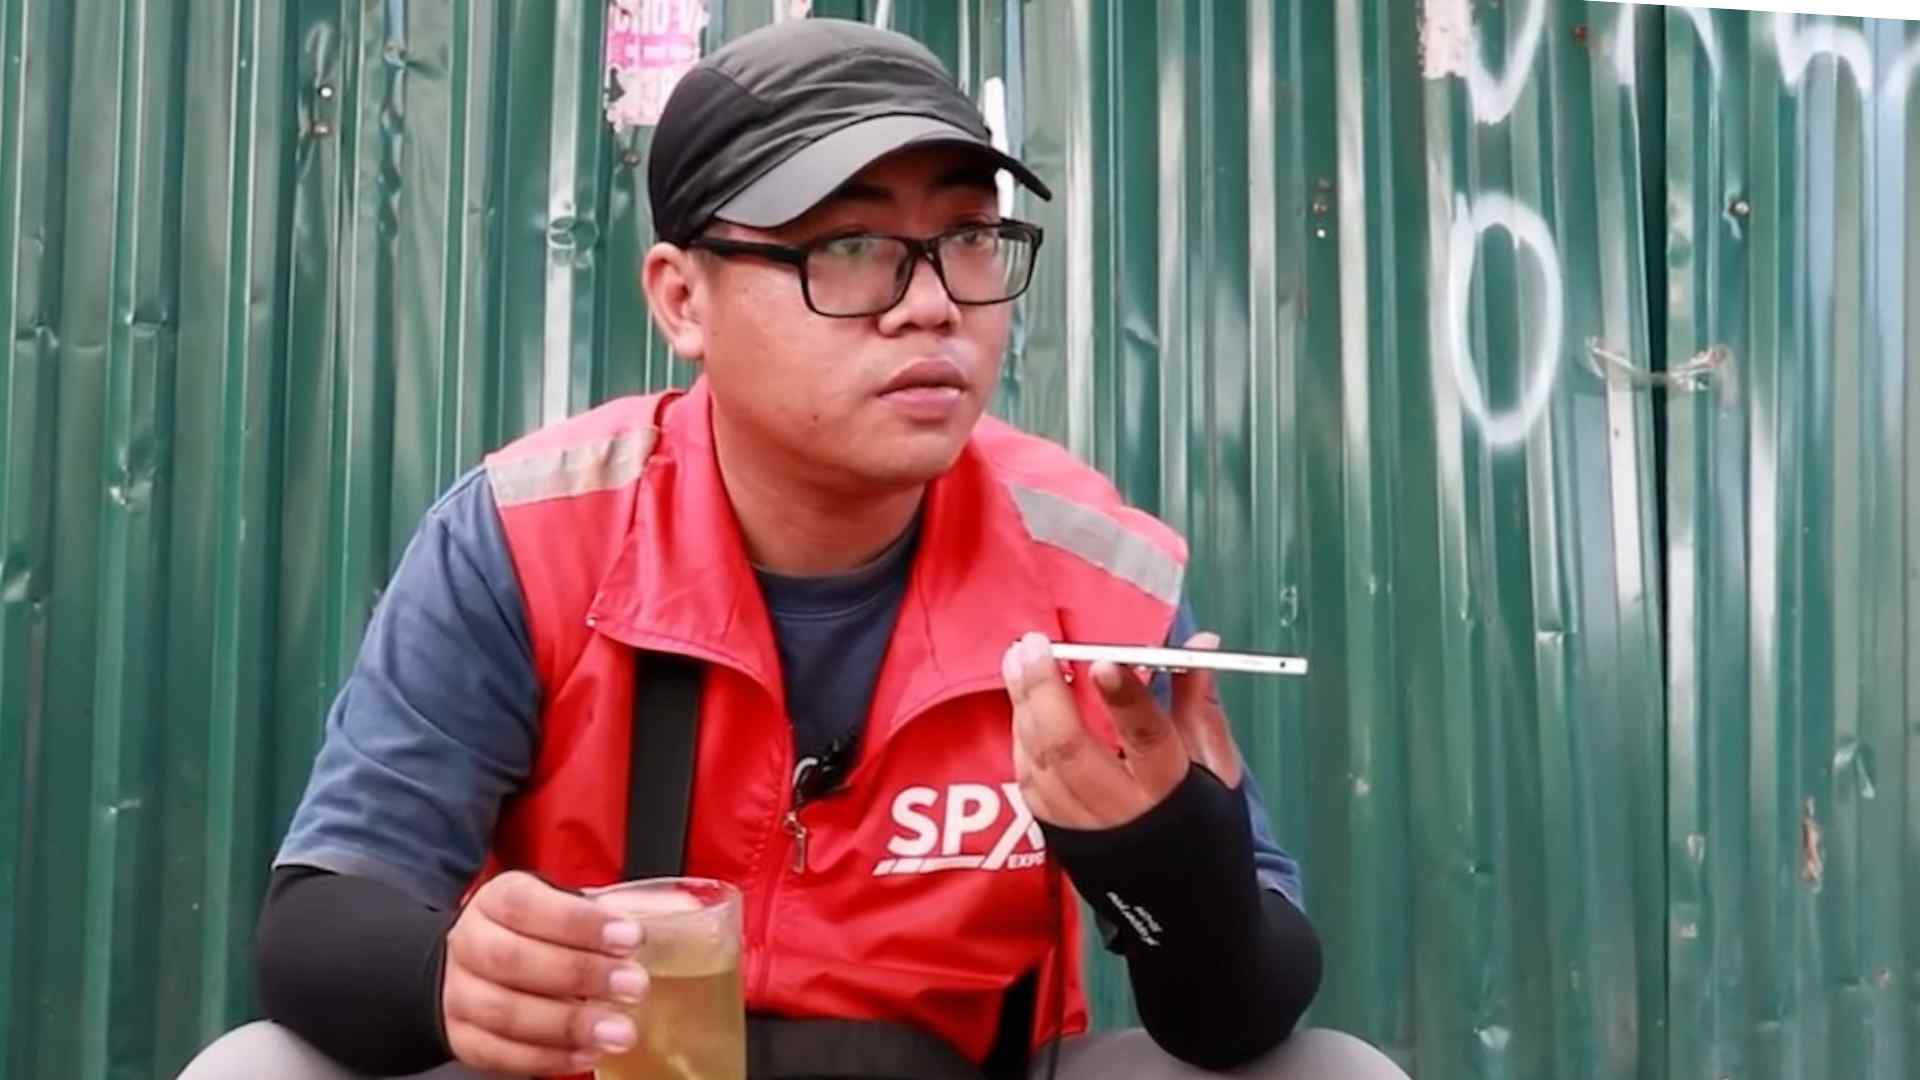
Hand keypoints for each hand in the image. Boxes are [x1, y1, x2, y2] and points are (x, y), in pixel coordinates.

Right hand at [441, 871, 651, 1074]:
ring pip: (503, 1012)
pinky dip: (547, 1057)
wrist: (478, 965)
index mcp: (500, 898)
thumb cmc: (541, 932)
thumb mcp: (577, 907)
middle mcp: (471, 942)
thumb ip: (629, 906)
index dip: (578, 922)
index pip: (527, 904)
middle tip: (634, 986)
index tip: (630, 937)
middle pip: (511, 959)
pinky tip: (588, 1054)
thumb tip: (689, 909)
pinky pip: (499, 1054)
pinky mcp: (463, 1037)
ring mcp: (460, 993)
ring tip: (620, 1031)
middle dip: (579, 974)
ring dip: (567, 1024)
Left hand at [1003, 630, 1243, 829]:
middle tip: (1032, 646)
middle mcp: (1123, 814)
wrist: (1186, 912)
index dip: (1126, 698)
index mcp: (1173, 793)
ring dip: (1024, 709)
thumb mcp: (1218, 770)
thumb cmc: (1204, 829)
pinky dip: (1023, 741)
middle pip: (1071, 749)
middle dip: (1044, 692)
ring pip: (1041, 765)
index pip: (1147, 739)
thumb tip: (1200, 643)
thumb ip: (1197, 704)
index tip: (1104, 659)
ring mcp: (1084, 831)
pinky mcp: (1059, 841)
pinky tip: (1024, 709)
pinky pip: (1030, 786)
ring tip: (1018, 662)